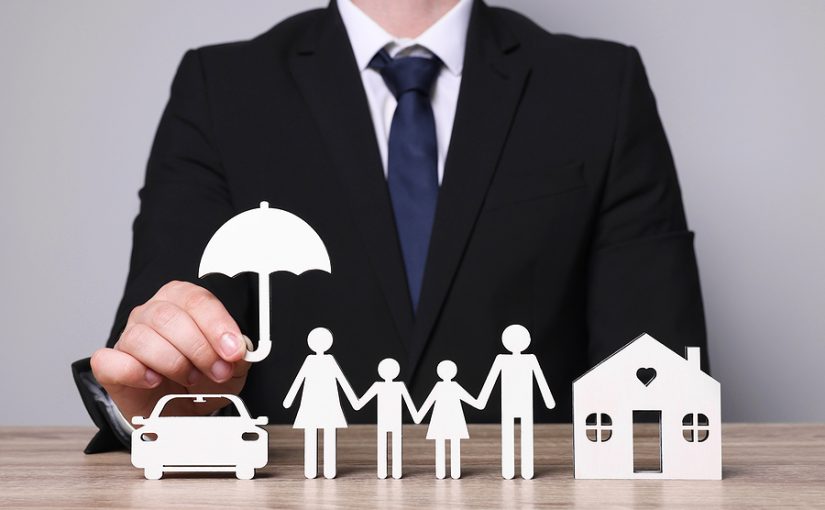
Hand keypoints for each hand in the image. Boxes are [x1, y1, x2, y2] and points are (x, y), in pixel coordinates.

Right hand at [90, 281, 249, 422]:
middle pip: (169, 317)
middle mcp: (152, 313)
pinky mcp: (109, 364)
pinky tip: (154, 381)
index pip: (197, 300)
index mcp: (183, 302)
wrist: (178, 411)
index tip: (232, 351)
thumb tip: (240, 349)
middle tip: (217, 372)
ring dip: (173, 362)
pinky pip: (109, 360)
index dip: (217, 326)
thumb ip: (239, 356)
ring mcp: (128, 337)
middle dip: (199, 348)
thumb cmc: (202, 381)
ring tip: (190, 378)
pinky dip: (133, 372)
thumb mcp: (231, 368)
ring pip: (142, 337)